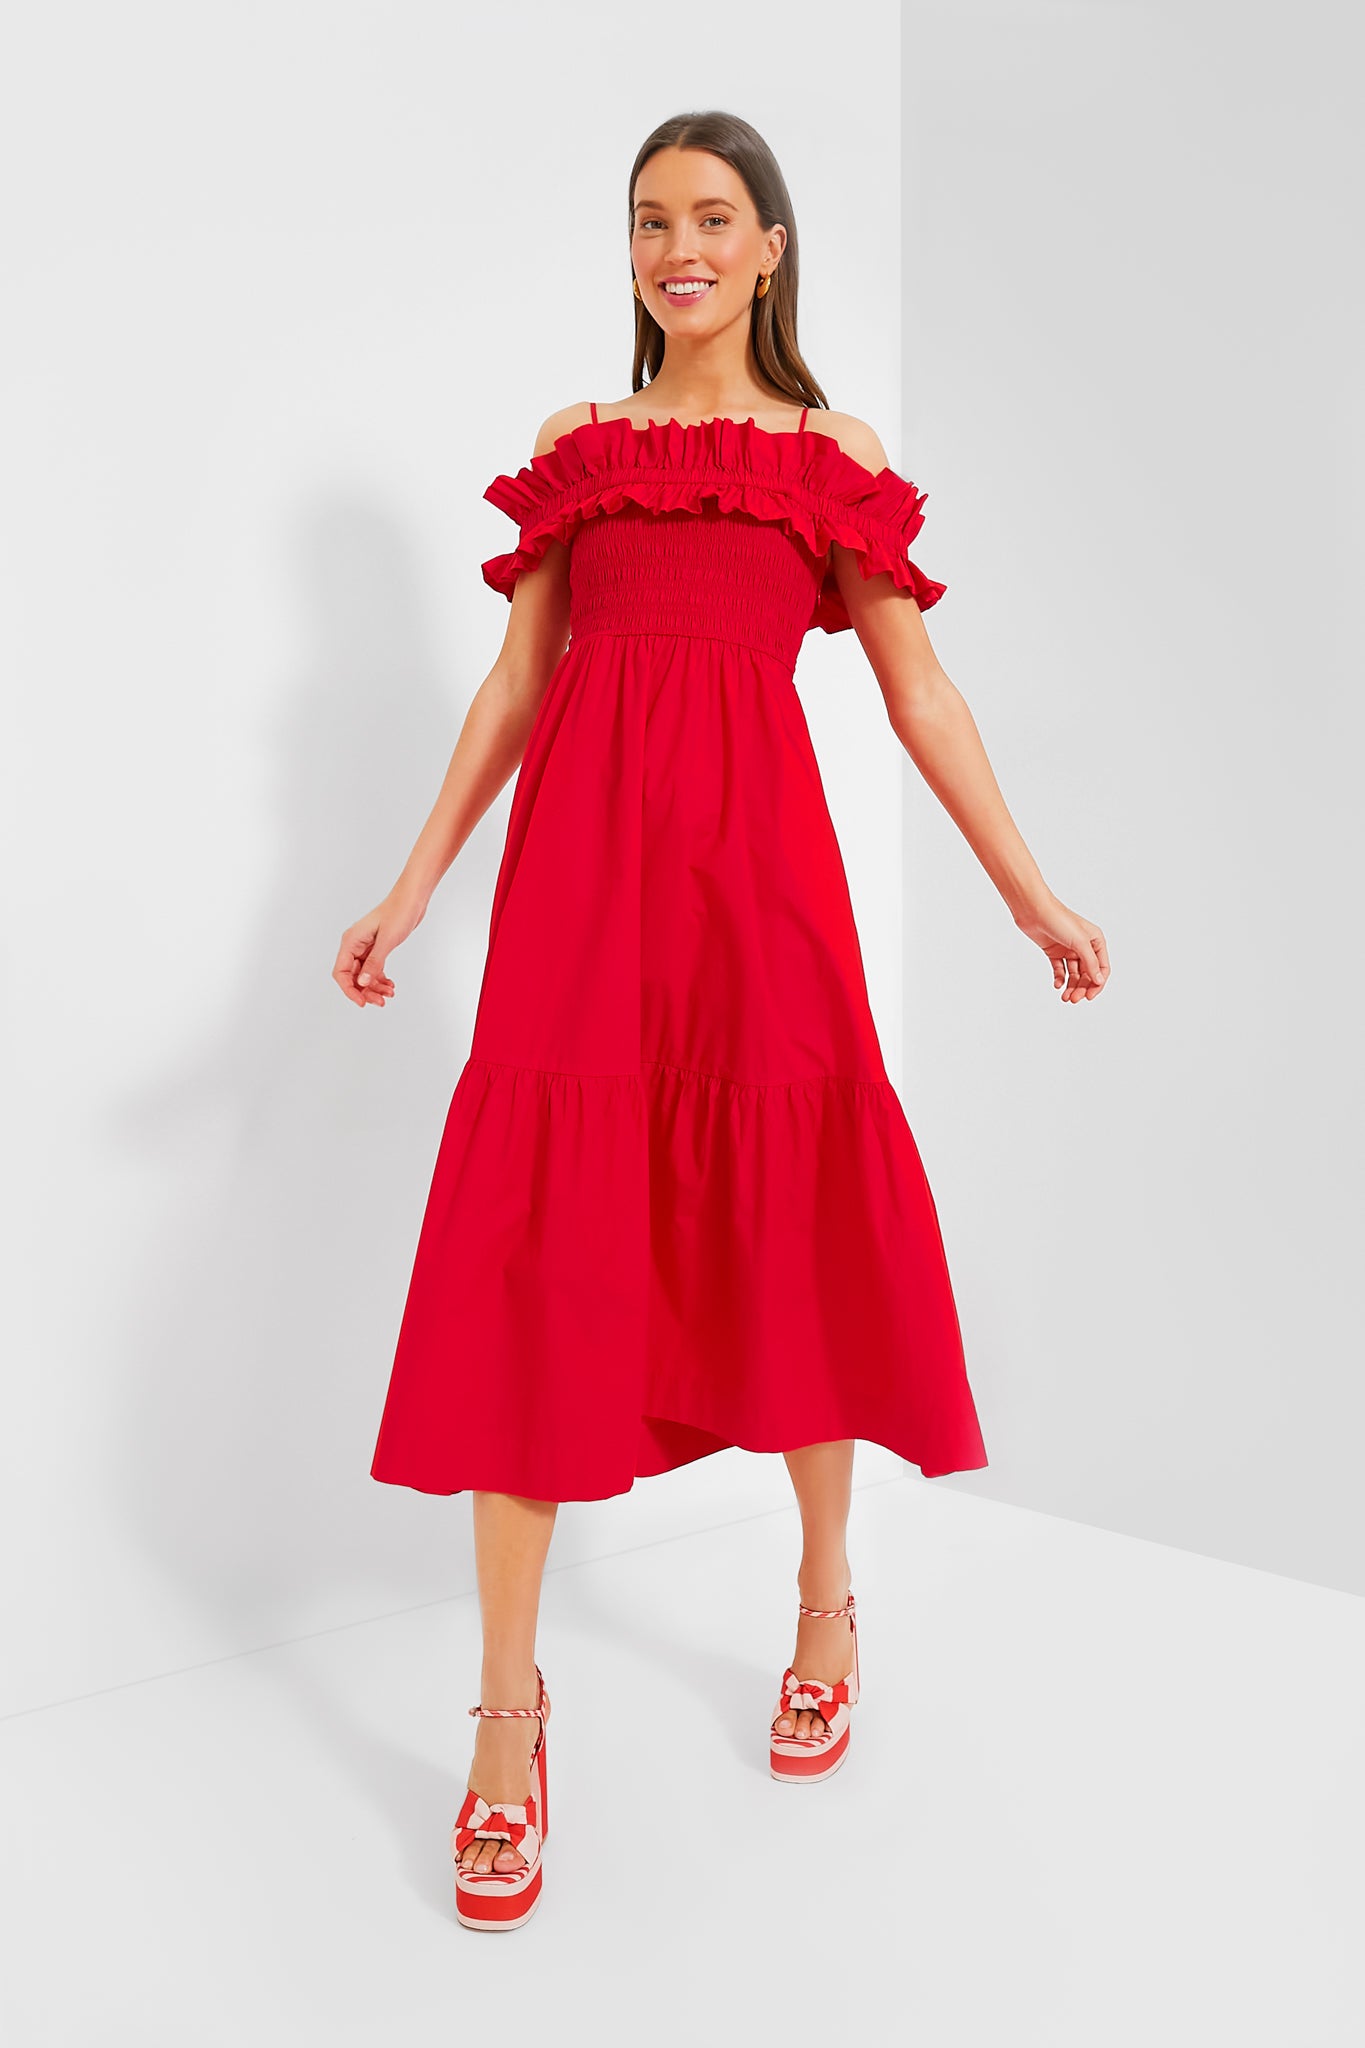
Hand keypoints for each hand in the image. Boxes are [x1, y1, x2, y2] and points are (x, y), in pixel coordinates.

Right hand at [333, 889, 425, 1008]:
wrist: (412, 898)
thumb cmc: (399, 912)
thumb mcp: (387, 940)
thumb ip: (374, 963)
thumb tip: (363, 983)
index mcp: (351, 941)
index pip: (341, 972)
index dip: (349, 990)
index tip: (362, 1002)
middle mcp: (354, 944)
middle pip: (353, 976)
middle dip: (365, 991)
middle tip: (380, 1002)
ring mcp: (365, 946)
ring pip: (364, 974)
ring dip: (374, 987)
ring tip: (389, 994)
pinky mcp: (376, 947)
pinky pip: (373, 968)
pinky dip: (380, 979)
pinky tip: (390, 986)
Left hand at [1015, 894, 1109, 1002]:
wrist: (1033, 910)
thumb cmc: (1059, 920)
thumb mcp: (1079, 942)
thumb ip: (1090, 963)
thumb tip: (1099, 981)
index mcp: (1096, 940)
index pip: (1102, 968)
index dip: (1097, 984)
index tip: (1089, 997)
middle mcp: (1084, 945)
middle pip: (1087, 973)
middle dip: (1082, 988)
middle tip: (1073, 999)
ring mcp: (1068, 949)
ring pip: (1074, 974)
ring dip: (1071, 986)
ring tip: (1065, 998)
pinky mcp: (1054, 951)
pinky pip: (1060, 969)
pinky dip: (1059, 978)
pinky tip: (1057, 985)